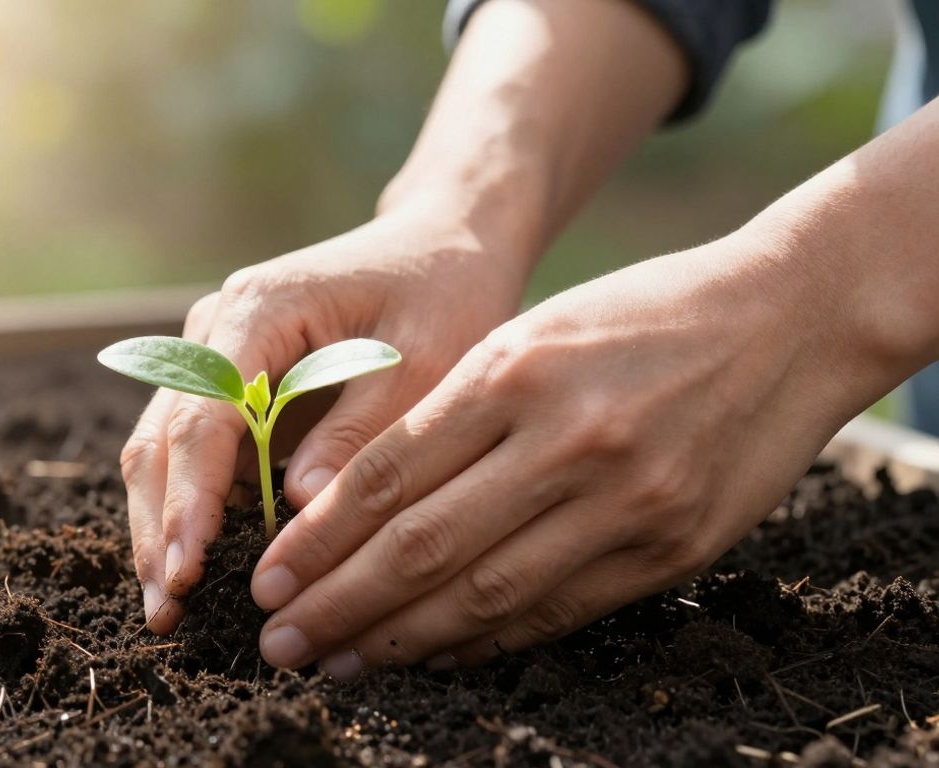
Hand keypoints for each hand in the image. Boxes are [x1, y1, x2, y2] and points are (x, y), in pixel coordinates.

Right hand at [122, 209, 530, 632]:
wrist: (441, 244)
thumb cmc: (443, 293)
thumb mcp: (426, 358)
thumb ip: (361, 429)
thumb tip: (296, 507)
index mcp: (261, 308)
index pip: (205, 414)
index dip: (192, 499)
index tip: (188, 572)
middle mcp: (218, 329)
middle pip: (163, 436)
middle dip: (159, 528)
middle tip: (165, 614)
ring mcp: (215, 355)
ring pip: (161, 448)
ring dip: (161, 526)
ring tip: (168, 609)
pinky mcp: (230, 385)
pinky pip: (192, 452)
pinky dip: (187, 509)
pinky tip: (196, 569)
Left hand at [251, 232, 872, 676]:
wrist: (787, 319)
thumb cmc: (638, 318)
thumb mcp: (531, 333)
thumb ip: (449, 410)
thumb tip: (349, 502)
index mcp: (515, 370)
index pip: (388, 474)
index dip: (318, 539)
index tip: (267, 581)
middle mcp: (566, 440)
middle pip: (423, 545)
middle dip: (338, 604)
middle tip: (278, 643)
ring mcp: (626, 501)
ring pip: (486, 594)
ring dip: (401, 639)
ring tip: (339, 662)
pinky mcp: (672, 549)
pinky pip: (557, 612)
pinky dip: (486, 641)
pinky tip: (433, 654)